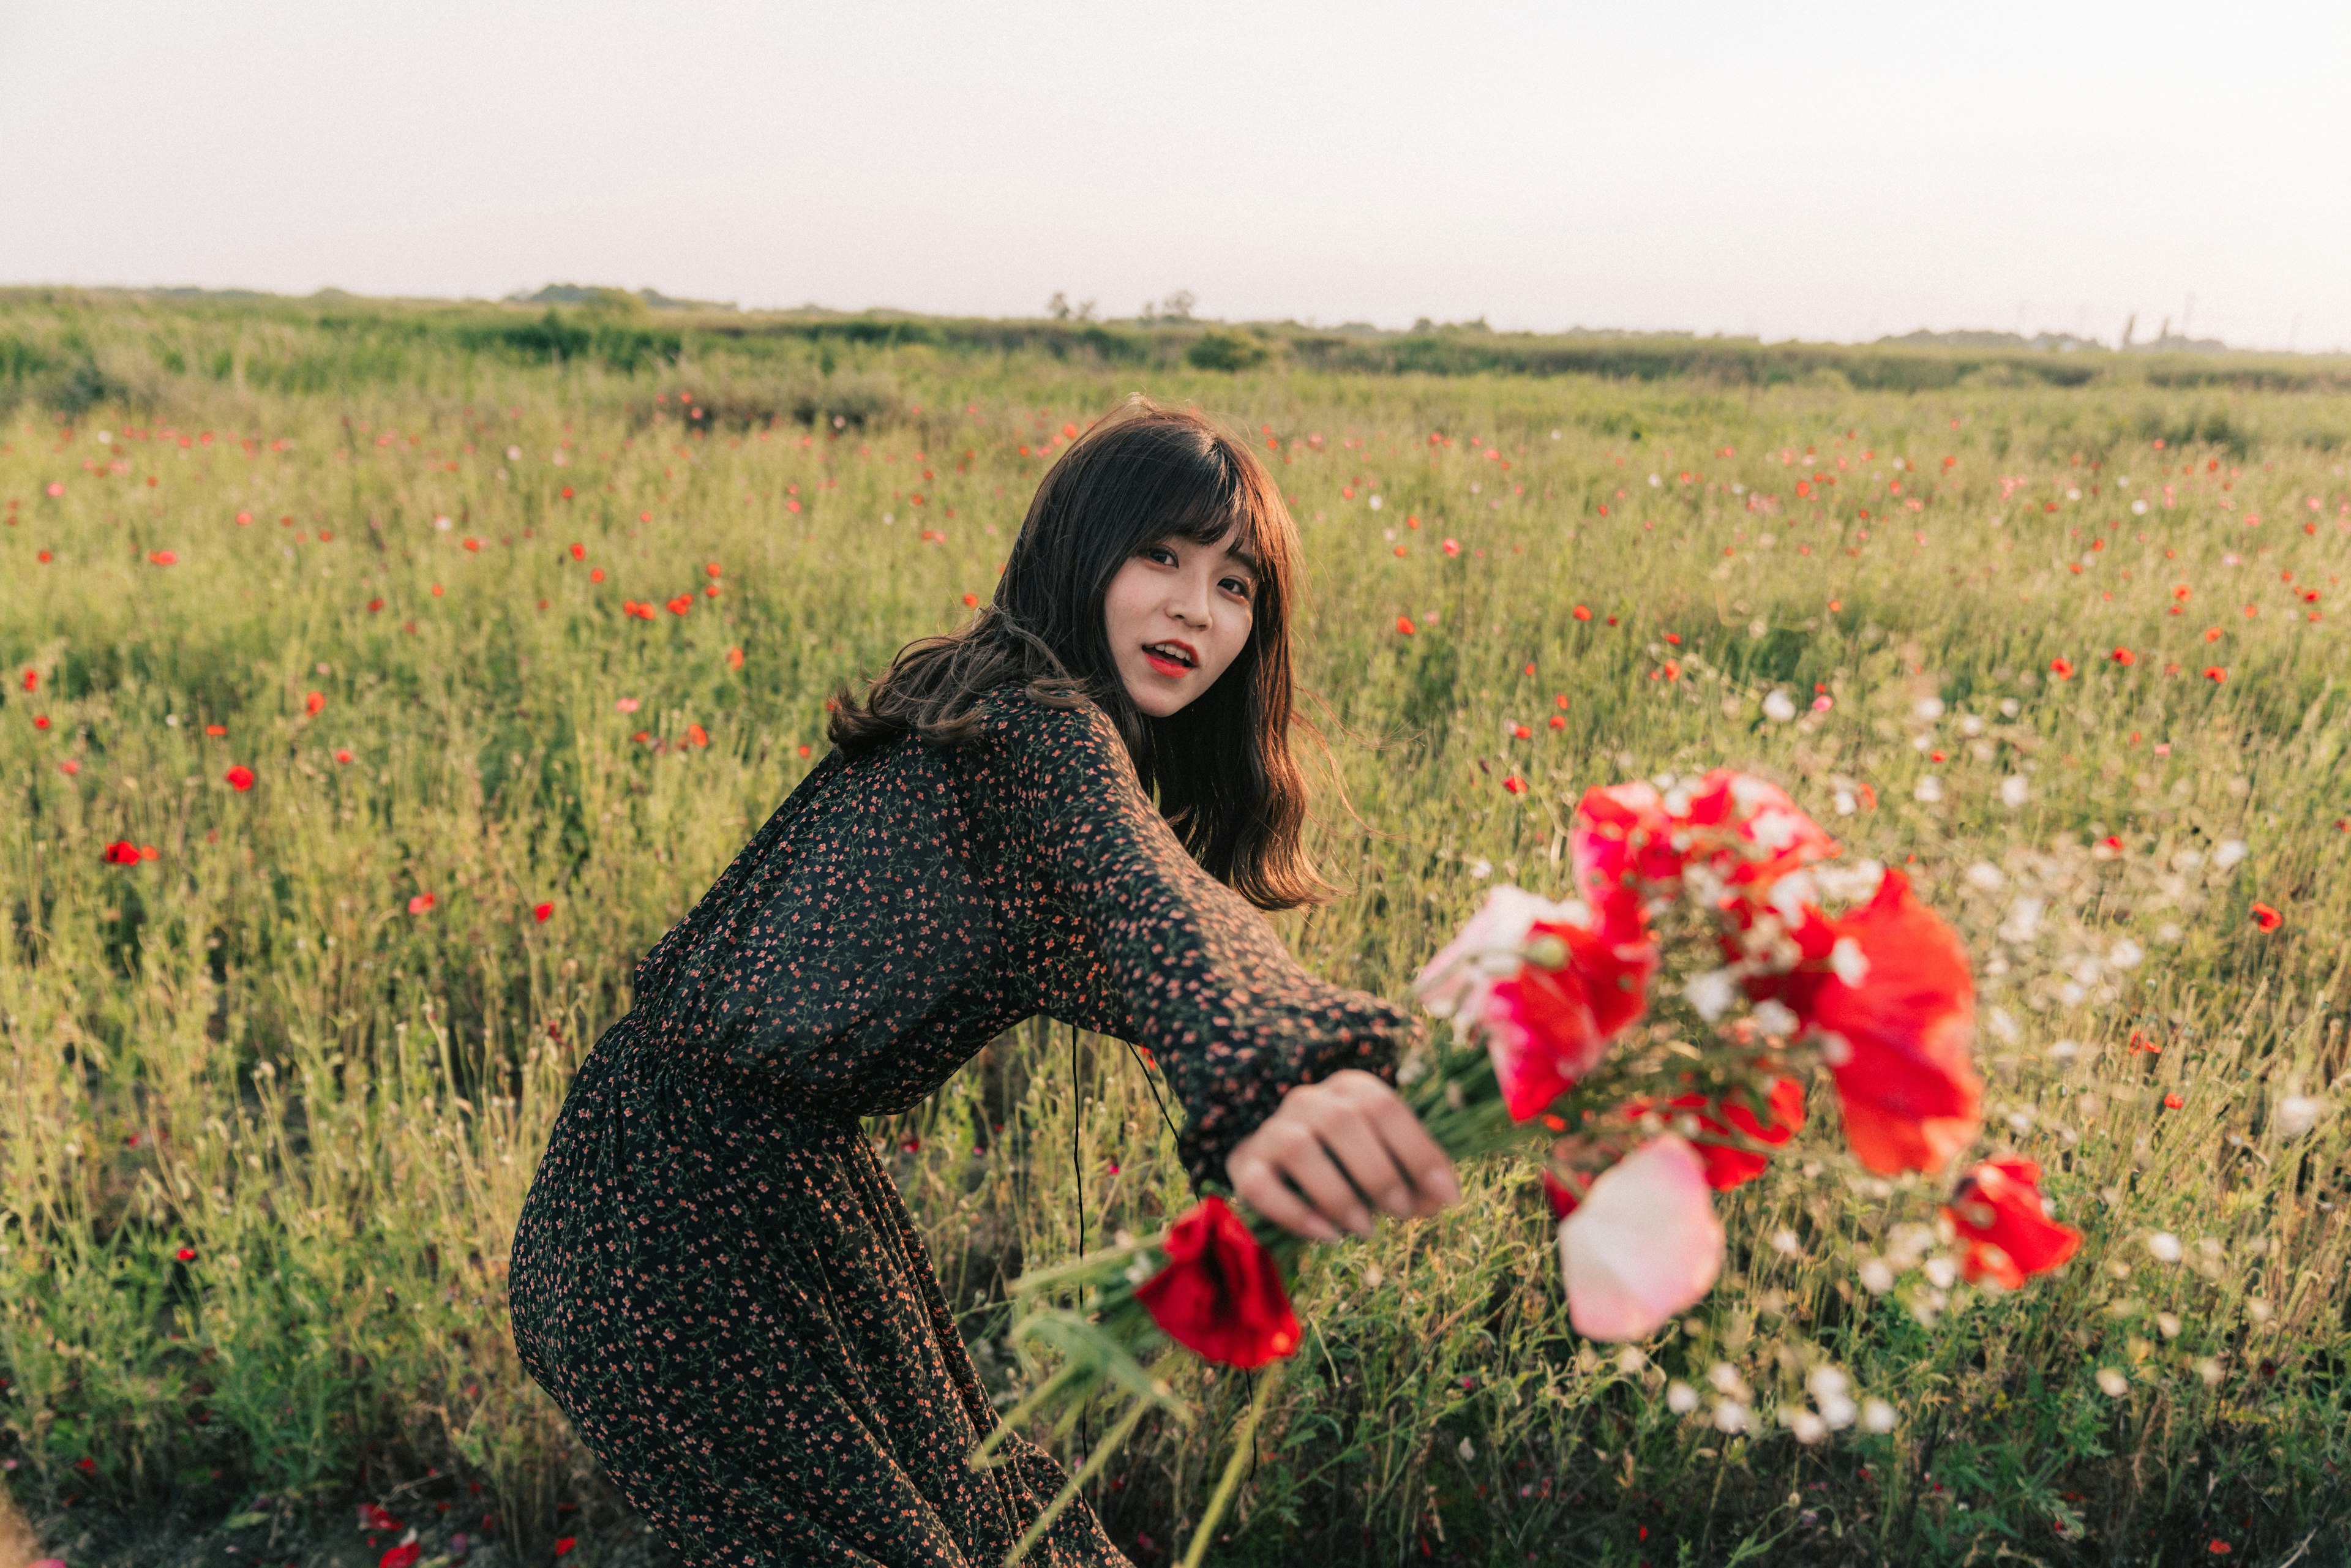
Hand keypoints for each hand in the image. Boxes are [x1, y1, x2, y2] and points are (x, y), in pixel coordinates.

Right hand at [1225, 1069, 1461, 1241]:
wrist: (1277, 1167)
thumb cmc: (1344, 1164)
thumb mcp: (1384, 1161)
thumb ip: (1415, 1175)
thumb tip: (1444, 1200)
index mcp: (1347, 1089)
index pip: (1385, 1106)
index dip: (1419, 1151)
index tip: (1447, 1198)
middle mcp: (1306, 1099)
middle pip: (1343, 1121)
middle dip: (1380, 1174)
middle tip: (1402, 1213)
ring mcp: (1271, 1130)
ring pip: (1300, 1148)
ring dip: (1340, 1194)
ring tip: (1366, 1229)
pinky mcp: (1244, 1165)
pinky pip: (1263, 1186)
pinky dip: (1297, 1214)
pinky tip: (1327, 1236)